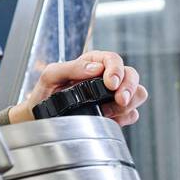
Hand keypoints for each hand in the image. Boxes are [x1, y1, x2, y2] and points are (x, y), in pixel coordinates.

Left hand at [8, 50, 146, 126]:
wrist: (41, 116)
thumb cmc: (45, 93)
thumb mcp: (50, 76)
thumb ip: (69, 68)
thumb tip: (95, 68)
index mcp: (91, 63)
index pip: (113, 59)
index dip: (116, 70)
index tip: (110, 83)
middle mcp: (105, 78)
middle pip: (132, 75)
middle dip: (129, 87)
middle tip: (120, 99)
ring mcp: (112, 96)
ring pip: (138, 94)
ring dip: (128, 103)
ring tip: (108, 110)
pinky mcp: (115, 113)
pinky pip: (132, 114)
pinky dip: (125, 117)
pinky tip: (109, 119)